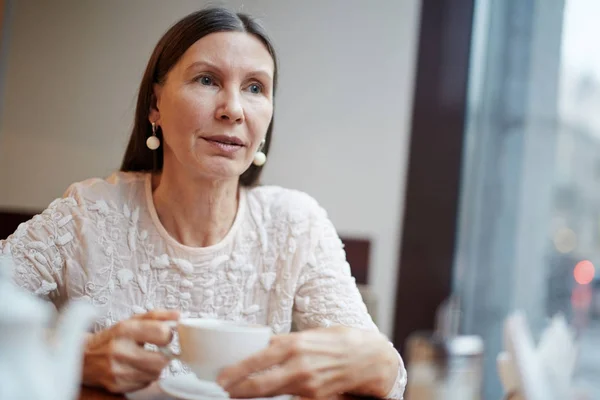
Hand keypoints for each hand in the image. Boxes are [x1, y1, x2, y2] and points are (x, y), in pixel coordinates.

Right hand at [81, 309, 178, 392]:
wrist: (83, 357)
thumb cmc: (111, 337)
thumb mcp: (131, 321)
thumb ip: (157, 316)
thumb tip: (178, 316)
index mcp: (125, 330)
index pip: (161, 333)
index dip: (168, 335)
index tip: (164, 336)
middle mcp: (120, 351)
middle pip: (161, 360)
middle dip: (164, 355)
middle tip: (159, 351)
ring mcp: (118, 371)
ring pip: (155, 374)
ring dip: (155, 367)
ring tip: (145, 359)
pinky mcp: (117, 385)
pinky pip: (145, 384)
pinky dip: (146, 377)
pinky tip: (137, 369)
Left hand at [217, 326, 397, 398]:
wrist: (369, 357)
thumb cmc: (337, 341)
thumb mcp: (307, 334)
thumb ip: (283, 341)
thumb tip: (258, 344)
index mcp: (294, 344)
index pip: (256, 359)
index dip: (235, 372)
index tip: (220, 378)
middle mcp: (299, 365)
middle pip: (259, 384)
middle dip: (237, 390)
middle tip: (222, 391)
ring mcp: (307, 385)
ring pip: (271, 394)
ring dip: (252, 395)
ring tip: (237, 394)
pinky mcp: (315, 398)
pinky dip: (275, 398)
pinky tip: (265, 398)